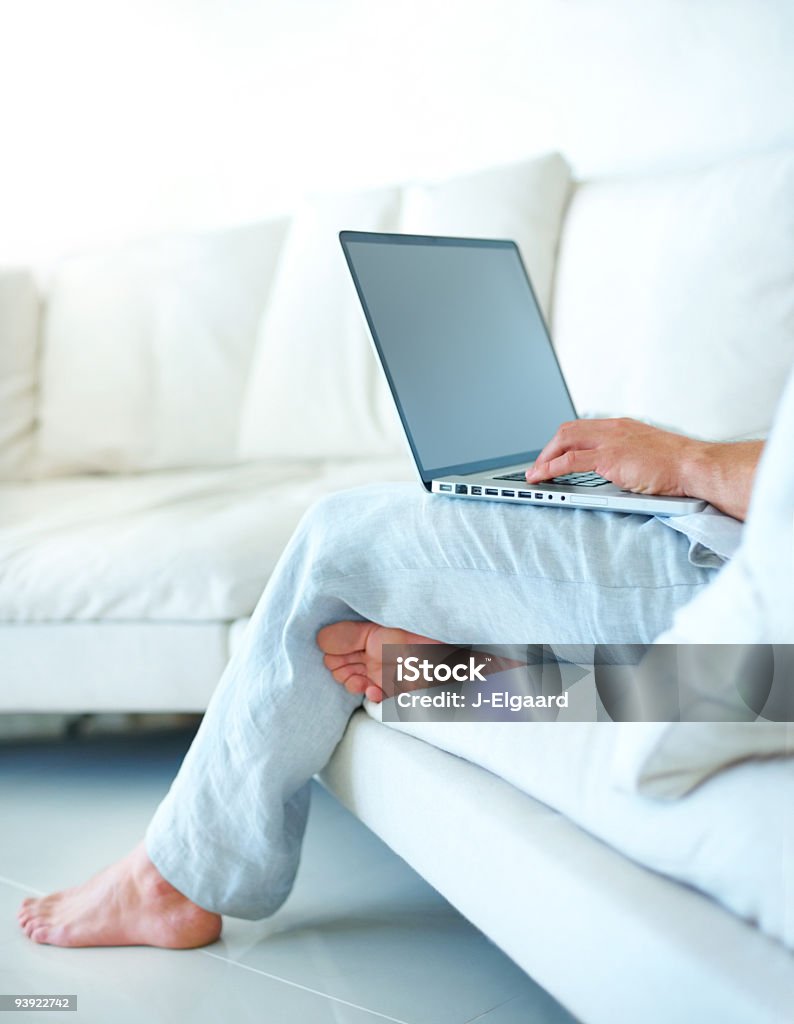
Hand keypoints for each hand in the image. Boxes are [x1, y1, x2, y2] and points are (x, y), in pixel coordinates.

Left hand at [525, 418, 762, 519]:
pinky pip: (570, 461)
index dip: (563, 441)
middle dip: (548, 449)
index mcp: (621, 426)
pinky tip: (542, 477)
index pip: (582, 428)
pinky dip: (550, 468)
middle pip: (567, 431)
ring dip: (544, 459)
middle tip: (538, 466)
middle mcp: (613, 429)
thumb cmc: (677, 464)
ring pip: (564, 442)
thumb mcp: (647, 453)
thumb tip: (613, 470)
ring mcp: (610, 442)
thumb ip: (627, 456)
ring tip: (535, 475)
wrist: (694, 466)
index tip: (553, 454)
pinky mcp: (609, 459)